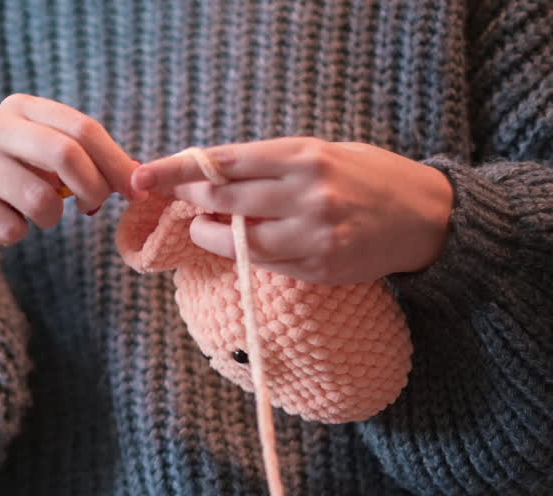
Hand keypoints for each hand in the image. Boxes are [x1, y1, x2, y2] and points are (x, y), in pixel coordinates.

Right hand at [0, 94, 140, 256]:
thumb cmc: (13, 179)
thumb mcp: (46, 159)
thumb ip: (88, 160)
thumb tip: (139, 176)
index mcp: (21, 107)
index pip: (81, 128)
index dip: (115, 162)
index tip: (136, 191)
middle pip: (64, 154)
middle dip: (92, 188)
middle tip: (94, 207)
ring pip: (39, 199)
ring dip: (51, 218)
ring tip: (39, 216)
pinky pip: (10, 229)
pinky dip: (18, 235)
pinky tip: (5, 224)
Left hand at [130, 137, 453, 284]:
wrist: (427, 216)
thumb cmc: (366, 177)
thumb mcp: (320, 153)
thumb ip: (267, 165)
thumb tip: (206, 173)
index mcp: (303, 156)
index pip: (223, 162)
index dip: (177, 170)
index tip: (144, 176)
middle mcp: (307, 193)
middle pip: (221, 200)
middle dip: (187, 200)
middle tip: (170, 199)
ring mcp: (313, 234)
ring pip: (235, 240)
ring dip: (208, 233)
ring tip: (207, 225)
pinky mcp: (318, 267)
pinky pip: (262, 262)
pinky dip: (242, 252)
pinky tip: (242, 243)